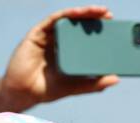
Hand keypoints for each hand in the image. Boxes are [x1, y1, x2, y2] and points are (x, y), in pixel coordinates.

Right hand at [0, 6, 119, 108]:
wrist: (23, 93)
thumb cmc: (46, 90)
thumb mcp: (75, 87)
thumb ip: (94, 84)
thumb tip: (116, 80)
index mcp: (67, 51)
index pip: (85, 36)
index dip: (98, 30)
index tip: (114, 27)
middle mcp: (57, 41)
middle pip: (78, 25)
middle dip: (94, 18)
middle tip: (109, 16)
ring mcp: (47, 36)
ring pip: (68, 18)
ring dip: (84, 12)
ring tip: (99, 11)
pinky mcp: (37, 33)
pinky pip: (54, 19)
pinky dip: (68, 14)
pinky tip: (79, 13)